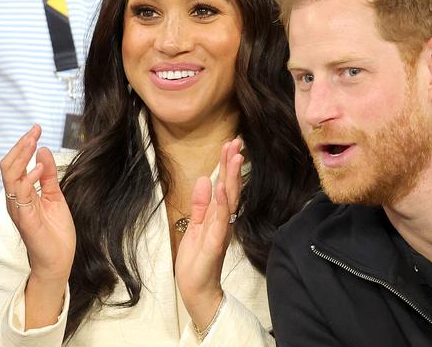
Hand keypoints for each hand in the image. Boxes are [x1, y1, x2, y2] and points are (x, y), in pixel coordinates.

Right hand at [0, 125, 75, 283]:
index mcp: (23, 193)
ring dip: (22, 156)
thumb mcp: (55, 196)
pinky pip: (21, 195)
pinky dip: (29, 178)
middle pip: (8, 166)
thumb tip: (43, 150)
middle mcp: (16, 199)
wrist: (59, 259)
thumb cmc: (55, 231)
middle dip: (21, 146)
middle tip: (34, 130)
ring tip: (35, 142)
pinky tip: (40, 168)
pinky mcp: (25, 219)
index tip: (37, 128)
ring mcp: (19, 209)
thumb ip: (49, 175)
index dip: (24, 145)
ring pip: (10, 176)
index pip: (16, 164)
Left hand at [175, 138, 242, 329]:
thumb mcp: (195, 226)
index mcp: (218, 216)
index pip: (225, 185)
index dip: (227, 165)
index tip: (230, 144)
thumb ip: (200, 204)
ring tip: (234, 157)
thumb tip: (202, 180)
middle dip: (232, 165)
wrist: (196, 289)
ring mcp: (221, 230)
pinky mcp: (215, 243)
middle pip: (231, 188)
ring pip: (229, 199)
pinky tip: (223, 187)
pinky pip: (220, 220)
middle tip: (236, 142)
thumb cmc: (197, 260)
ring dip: (232, 178)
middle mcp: (224, 220)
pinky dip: (223, 203)